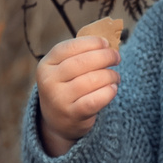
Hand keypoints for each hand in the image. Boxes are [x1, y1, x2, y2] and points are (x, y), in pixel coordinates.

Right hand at [35, 33, 121, 157]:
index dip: (91, 43)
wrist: (58, 121)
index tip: (106, 43)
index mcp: (46, 65)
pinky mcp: (72, 114)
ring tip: (115, 76)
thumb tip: (109, 41)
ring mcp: (59, 99)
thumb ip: (81, 54)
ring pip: (90, 81)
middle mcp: (49, 81)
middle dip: (104, 57)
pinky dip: (108, 92)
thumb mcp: (65, 70)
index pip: (69, 47)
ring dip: (109, 75)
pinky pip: (95, 100)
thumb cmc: (68, 87)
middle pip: (81, 63)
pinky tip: (113, 88)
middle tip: (116, 58)